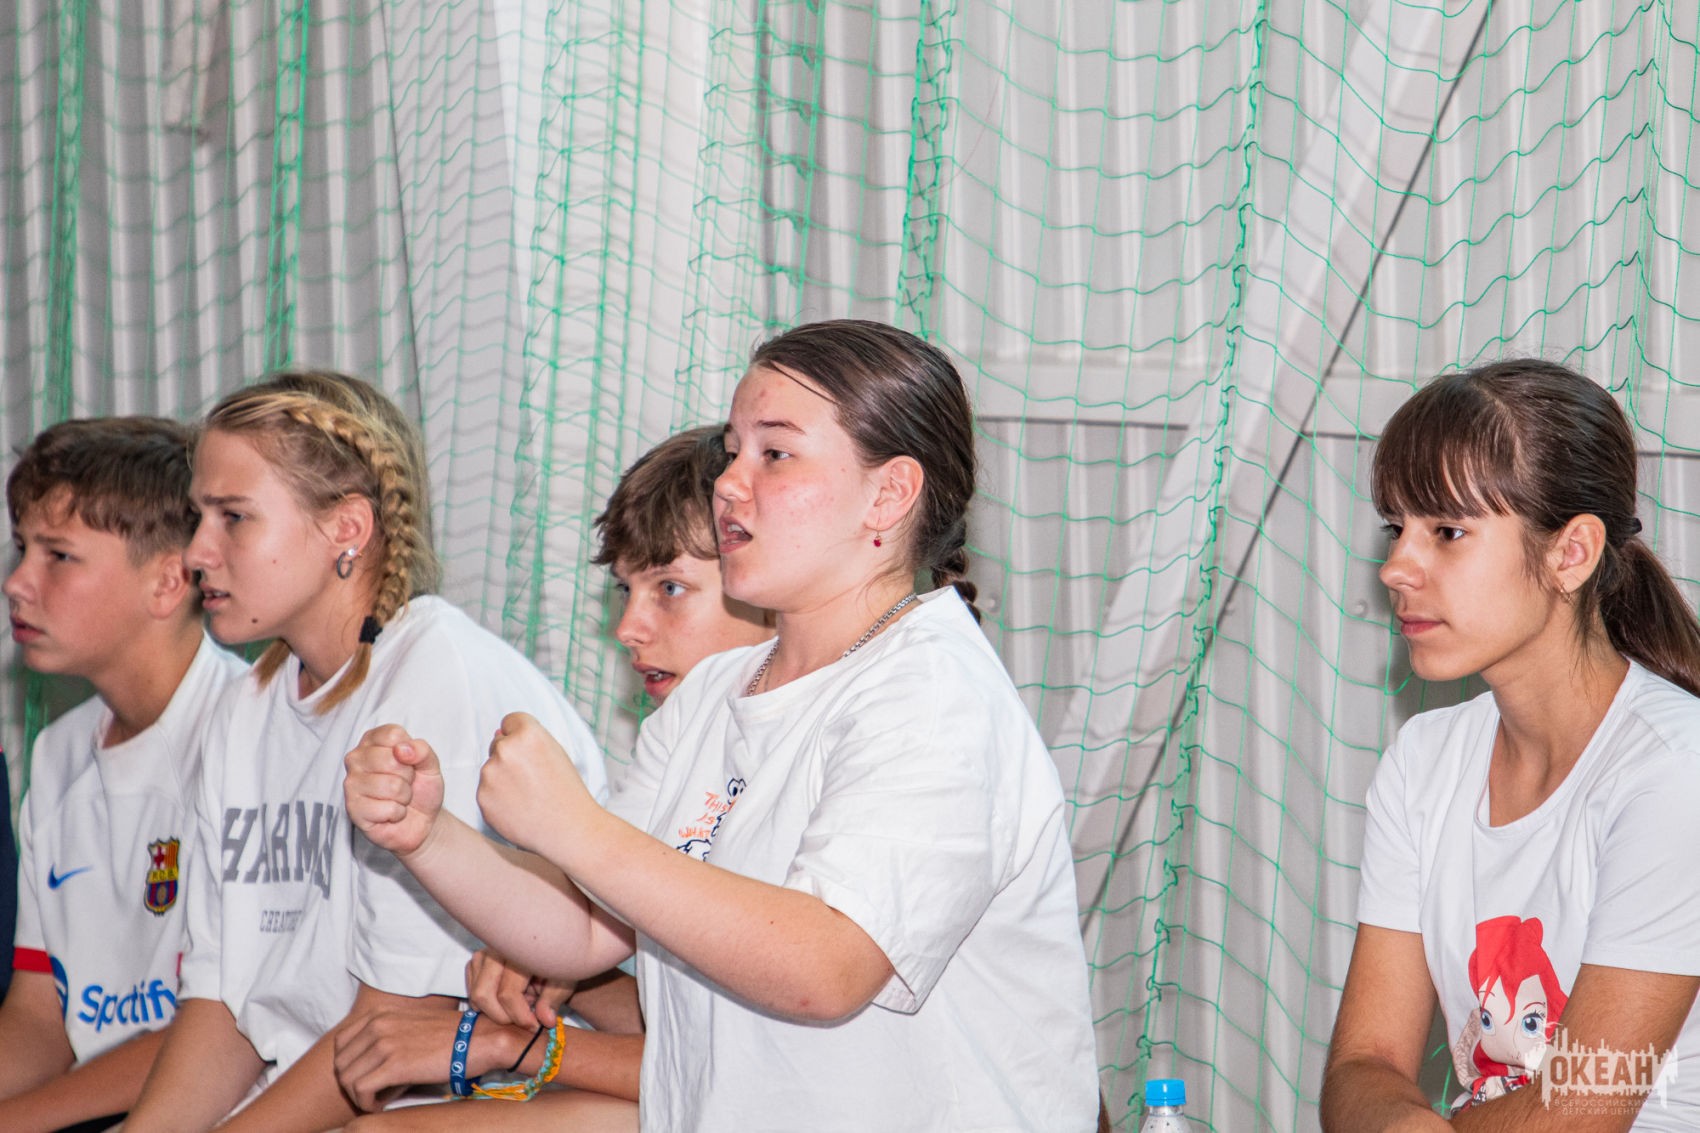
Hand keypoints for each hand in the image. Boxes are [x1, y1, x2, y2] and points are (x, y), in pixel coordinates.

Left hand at [333, 996, 523, 1111]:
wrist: (478, 1040)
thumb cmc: (449, 1036)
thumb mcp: (411, 1023)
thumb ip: (386, 1033)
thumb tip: (368, 1060)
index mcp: (380, 1013)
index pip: (341, 1043)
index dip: (348, 1065)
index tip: (365, 1076)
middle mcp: (378, 1024)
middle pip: (341, 1064)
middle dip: (353, 1083)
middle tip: (373, 1092)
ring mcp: (384, 1043)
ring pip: (347, 1079)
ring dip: (360, 1096)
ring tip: (379, 1098)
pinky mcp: (394, 1064)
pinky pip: (361, 1091)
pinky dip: (367, 1103)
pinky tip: (383, 1103)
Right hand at [344, 725, 445, 856]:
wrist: (421, 821)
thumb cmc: (421, 789)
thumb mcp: (430, 765)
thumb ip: (422, 750)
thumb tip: (402, 749)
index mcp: (373, 740)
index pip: (393, 735)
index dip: (410, 753)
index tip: (409, 763)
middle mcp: (356, 758)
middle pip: (391, 760)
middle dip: (408, 777)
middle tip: (404, 784)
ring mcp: (351, 783)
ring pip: (391, 785)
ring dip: (404, 796)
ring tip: (398, 798)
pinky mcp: (352, 808)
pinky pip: (387, 808)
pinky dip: (397, 813)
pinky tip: (390, 813)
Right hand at [466, 948, 573, 1027]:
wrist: (551, 946)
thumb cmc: (558, 962)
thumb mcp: (564, 978)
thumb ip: (553, 999)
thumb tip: (544, 1020)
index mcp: (519, 951)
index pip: (507, 994)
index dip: (520, 1017)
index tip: (535, 1026)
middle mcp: (496, 949)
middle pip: (483, 995)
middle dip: (502, 1016)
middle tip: (524, 1019)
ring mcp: (483, 953)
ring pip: (476, 994)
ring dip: (495, 1009)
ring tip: (520, 1003)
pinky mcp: (477, 960)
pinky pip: (472, 989)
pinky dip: (488, 1002)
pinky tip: (508, 998)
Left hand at [477, 712, 595, 853]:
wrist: (568, 829)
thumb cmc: (567, 791)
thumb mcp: (556, 753)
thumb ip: (527, 739)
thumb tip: (497, 733)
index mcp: (528, 734)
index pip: (511, 721)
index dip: (522, 737)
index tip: (533, 754)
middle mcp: (505, 750)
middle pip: (498, 744)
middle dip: (510, 758)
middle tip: (533, 779)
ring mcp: (490, 774)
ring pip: (491, 768)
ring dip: (502, 779)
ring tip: (527, 796)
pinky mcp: (482, 797)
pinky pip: (486, 791)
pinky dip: (497, 798)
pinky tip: (517, 808)